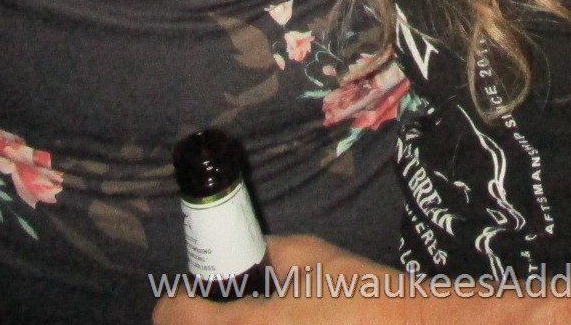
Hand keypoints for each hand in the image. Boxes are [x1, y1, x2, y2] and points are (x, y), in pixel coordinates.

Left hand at [150, 236, 396, 324]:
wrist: (399, 323)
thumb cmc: (355, 289)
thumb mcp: (308, 254)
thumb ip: (269, 253)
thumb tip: (247, 254)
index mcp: (256, 322)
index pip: (187, 318)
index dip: (171, 306)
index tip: (172, 299)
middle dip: (186, 324)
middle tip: (191, 311)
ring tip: (224, 318)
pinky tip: (252, 324)